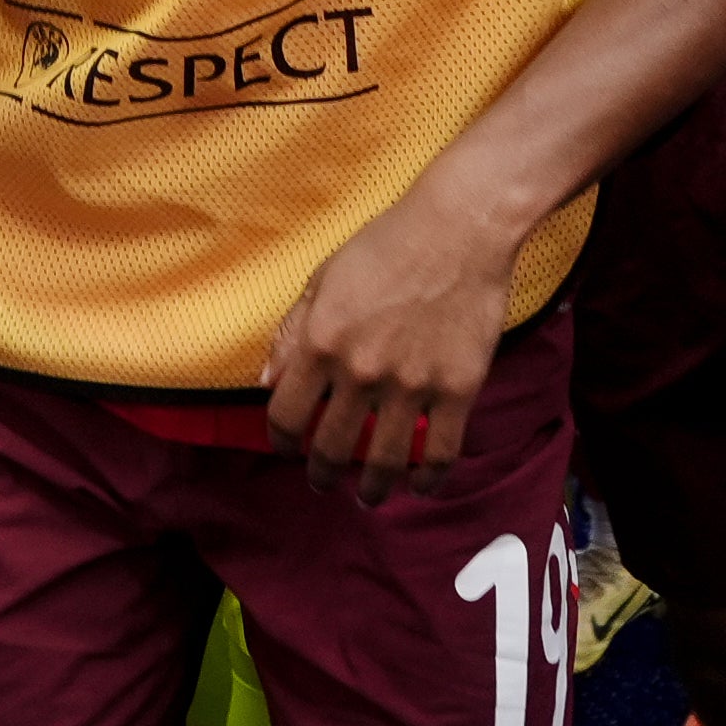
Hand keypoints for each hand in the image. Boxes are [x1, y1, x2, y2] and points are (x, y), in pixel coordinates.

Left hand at [263, 188, 514, 499]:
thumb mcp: (323, 279)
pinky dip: (427, 479)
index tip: (288, 448)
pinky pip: (439, 452)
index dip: (282, 441)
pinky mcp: (456, 389)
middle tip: (324, 481)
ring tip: (368, 496)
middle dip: (322, 474)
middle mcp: (360, 372)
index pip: (286, 415)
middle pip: (331, 448)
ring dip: (371, 488)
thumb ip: (291, 333)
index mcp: (320, 343)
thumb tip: (266, 381)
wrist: (459, 229)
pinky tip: (419, 486)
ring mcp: (410, 384)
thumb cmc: (386, 245)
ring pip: (383, 461)